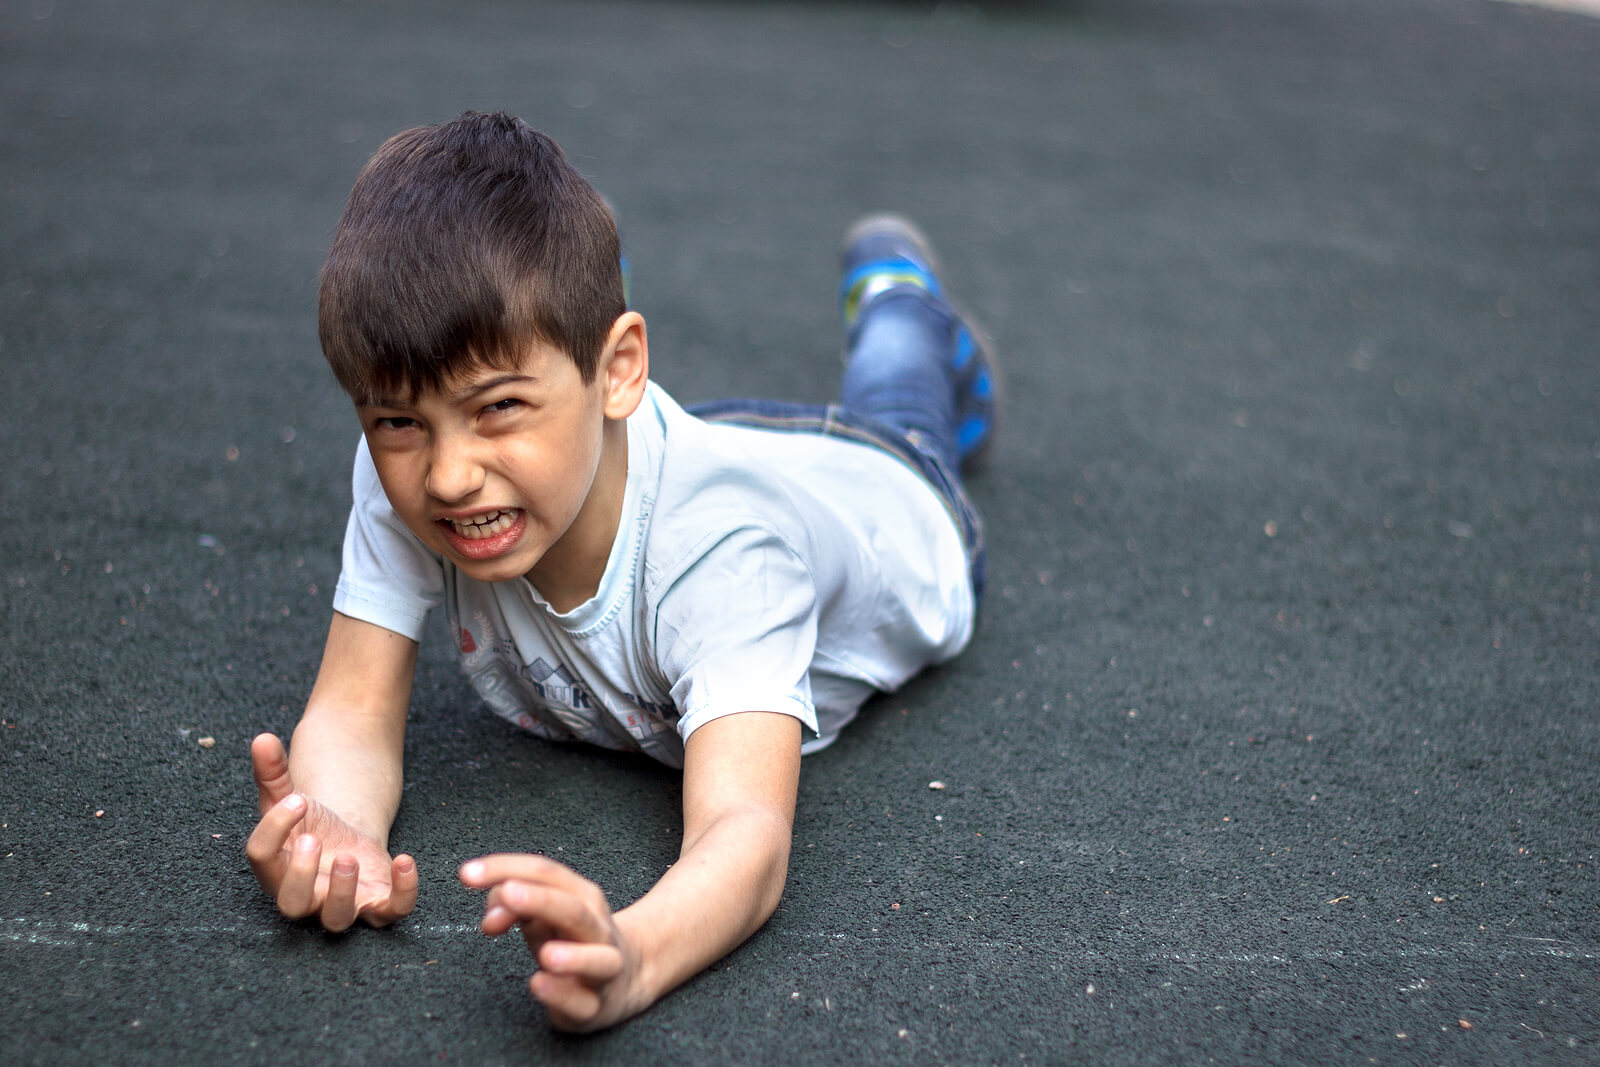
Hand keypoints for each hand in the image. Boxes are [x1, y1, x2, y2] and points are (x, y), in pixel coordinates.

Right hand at [245, 733, 417, 931]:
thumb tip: (262, 738)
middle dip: (301, 875)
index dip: (274, 828)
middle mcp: (304, 894)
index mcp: (275, 867)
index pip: (261, 857)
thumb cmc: (310, 825)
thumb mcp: (290, 798)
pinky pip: (391, 912)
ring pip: (336, 919)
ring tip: (349, 857)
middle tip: (314, 841)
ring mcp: (341, 904)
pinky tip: (405, 860)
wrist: (345, 842)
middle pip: (291, 904)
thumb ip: (274, 773)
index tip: (298, 798)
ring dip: (342, 891)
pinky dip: (403, 892)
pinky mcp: (377, 904)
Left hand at [460, 854, 642, 1031]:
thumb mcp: (543, 916)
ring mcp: (604, 968)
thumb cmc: (574, 941)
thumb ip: (513, 905)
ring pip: (599, 960)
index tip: (467, 874)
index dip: (506, 869)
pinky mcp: (596, 1006)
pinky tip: (539, 985)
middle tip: (507, 893)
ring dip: (573, 956)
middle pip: (573, 909)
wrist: (626, 979)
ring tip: (545, 954)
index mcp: (582, 897)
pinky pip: (583, 1003)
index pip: (546, 873)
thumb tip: (492, 915)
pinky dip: (562, 995)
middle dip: (540, 900)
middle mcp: (598, 928)